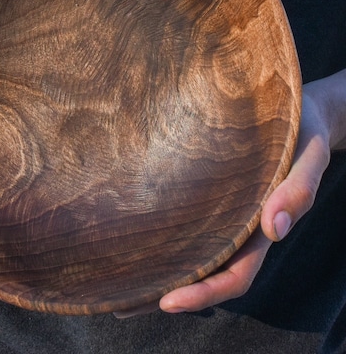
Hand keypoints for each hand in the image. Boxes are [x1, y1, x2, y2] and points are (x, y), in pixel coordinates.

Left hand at [117, 70, 345, 317]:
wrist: (299, 115)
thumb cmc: (301, 135)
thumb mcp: (306, 160)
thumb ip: (296, 192)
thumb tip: (273, 229)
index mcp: (260, 230)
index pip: (233, 276)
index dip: (203, 293)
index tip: (166, 302)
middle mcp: (238, 228)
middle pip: (201, 272)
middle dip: (165, 291)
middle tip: (119, 304)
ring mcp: (222, 213)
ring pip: (189, 252)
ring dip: (157, 270)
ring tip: (113, 280)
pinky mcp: (209, 193)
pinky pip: (185, 220)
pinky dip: (162, 235)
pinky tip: (133, 233)